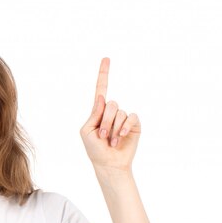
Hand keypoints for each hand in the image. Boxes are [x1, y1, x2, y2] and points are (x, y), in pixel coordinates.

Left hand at [80, 58, 140, 172]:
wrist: (108, 163)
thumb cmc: (94, 149)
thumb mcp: (87, 130)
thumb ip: (94, 114)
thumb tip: (103, 97)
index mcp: (98, 111)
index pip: (101, 89)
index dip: (103, 74)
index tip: (106, 58)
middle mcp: (112, 112)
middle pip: (111, 104)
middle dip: (105, 121)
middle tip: (103, 136)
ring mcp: (124, 117)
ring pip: (119, 112)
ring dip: (113, 128)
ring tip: (111, 141)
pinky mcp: (134, 124)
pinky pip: (131, 117)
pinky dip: (124, 127)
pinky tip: (121, 137)